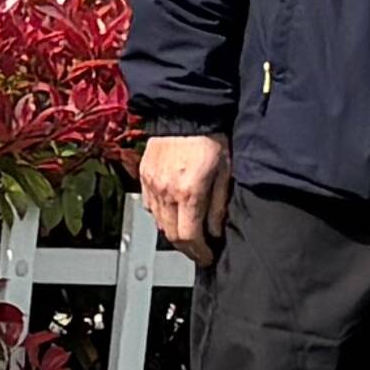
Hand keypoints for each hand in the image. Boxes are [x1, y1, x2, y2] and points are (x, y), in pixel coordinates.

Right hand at [140, 134, 230, 255]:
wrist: (184, 113)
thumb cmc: (209, 139)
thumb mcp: (225, 173)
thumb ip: (218, 206)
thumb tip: (215, 230)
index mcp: (189, 192)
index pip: (189, 236)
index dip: (198, 252)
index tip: (207, 256)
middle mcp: (167, 191)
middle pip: (171, 234)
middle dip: (186, 247)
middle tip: (199, 251)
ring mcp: (152, 184)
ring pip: (158, 222)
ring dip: (173, 232)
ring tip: (188, 233)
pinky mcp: (144, 176)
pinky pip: (149, 205)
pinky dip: (160, 215)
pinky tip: (173, 212)